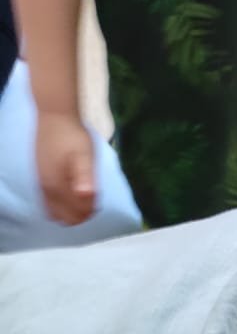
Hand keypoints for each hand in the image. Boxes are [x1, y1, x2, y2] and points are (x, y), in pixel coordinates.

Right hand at [35, 110, 95, 224]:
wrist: (54, 115)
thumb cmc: (72, 134)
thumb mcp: (84, 154)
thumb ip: (85, 175)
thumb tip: (86, 195)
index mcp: (56, 185)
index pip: (74, 214)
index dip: (89, 212)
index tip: (98, 199)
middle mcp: (45, 189)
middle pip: (65, 218)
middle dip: (81, 214)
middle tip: (93, 199)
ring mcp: (41, 184)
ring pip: (57, 212)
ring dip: (72, 210)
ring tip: (85, 194)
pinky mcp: (41, 179)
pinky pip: (51, 202)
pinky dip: (64, 203)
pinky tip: (74, 190)